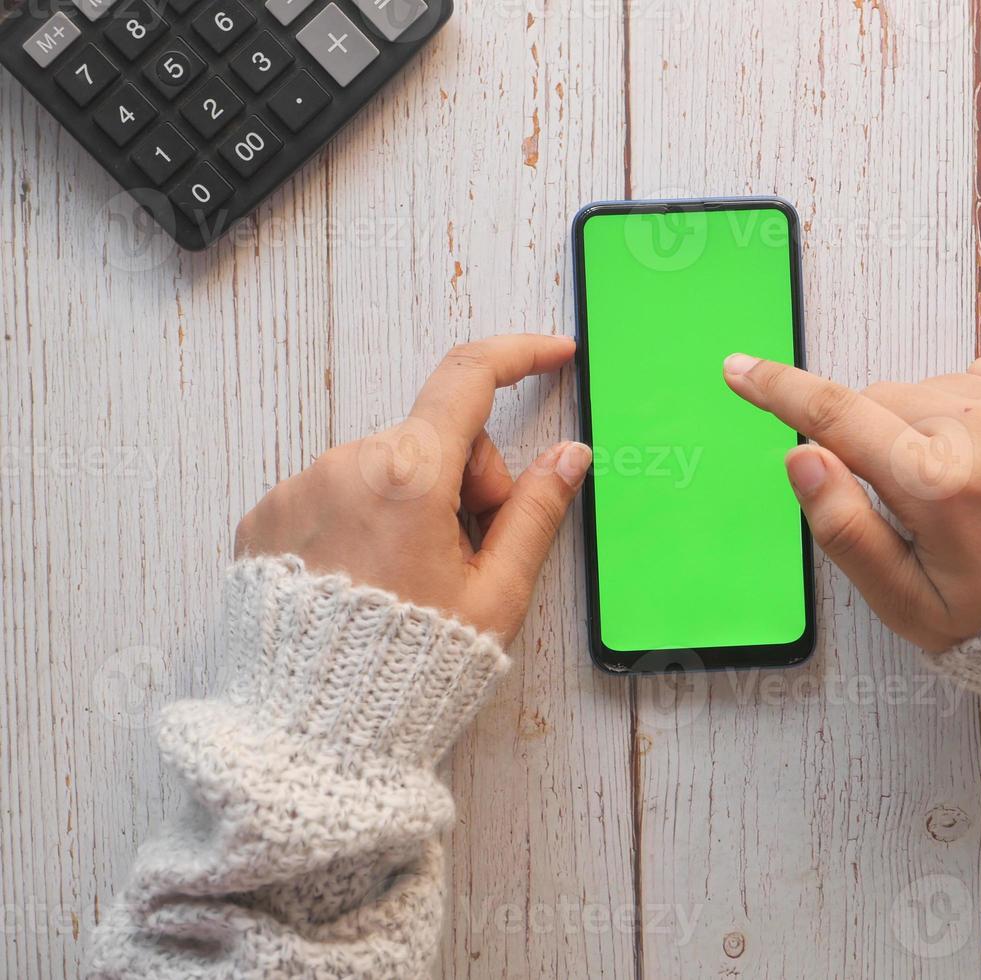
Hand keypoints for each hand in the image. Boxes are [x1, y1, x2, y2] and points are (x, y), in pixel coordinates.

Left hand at [234, 334, 590, 640]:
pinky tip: (365, 582)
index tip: (552, 355)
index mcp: (410, 476)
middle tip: (470, 559)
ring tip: (410, 583)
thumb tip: (568, 457)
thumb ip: (536, 514)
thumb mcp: (496, 596)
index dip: (520, 356)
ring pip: (383, 468)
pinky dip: (362, 522)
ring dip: (411, 506)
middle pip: (433, 440)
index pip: (470, 379)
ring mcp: (298, 489)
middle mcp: (346, 464)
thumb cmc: (408, 670)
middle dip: (466, 484)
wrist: (310, 733)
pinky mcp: (265, 517)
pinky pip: (333, 494)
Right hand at [723, 354, 980, 651]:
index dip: (781, 392)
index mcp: (940, 486)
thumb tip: (801, 457)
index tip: (740, 369)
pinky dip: (973, 413)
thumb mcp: (912, 605)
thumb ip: (847, 531)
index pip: (838, 418)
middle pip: (883, 401)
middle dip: (877, 440)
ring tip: (970, 493)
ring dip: (928, 427)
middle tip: (915, 507)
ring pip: (931, 389)